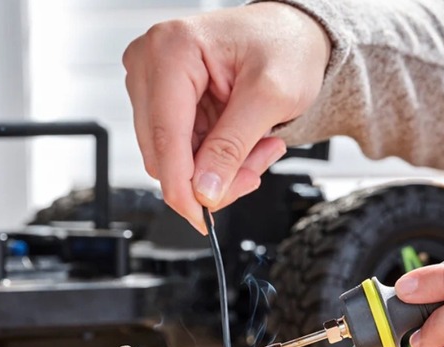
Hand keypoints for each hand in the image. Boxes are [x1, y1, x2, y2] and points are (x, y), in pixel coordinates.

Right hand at [123, 3, 330, 232]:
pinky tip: (245, 144)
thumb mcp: (270, 96)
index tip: (201, 218)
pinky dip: (215, 158)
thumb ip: (234, 146)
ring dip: (217, 168)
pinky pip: (181, 149)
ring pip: (171, 157)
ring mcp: (153, 82)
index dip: (182, 186)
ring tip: (260, 149)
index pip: (165, 135)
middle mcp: (151, 63)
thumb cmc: (286, 45)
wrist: (292, 32)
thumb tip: (204, 190)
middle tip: (256, 171)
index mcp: (172, 50)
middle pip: (163, 152)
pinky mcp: (163, 100)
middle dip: (211, 175)